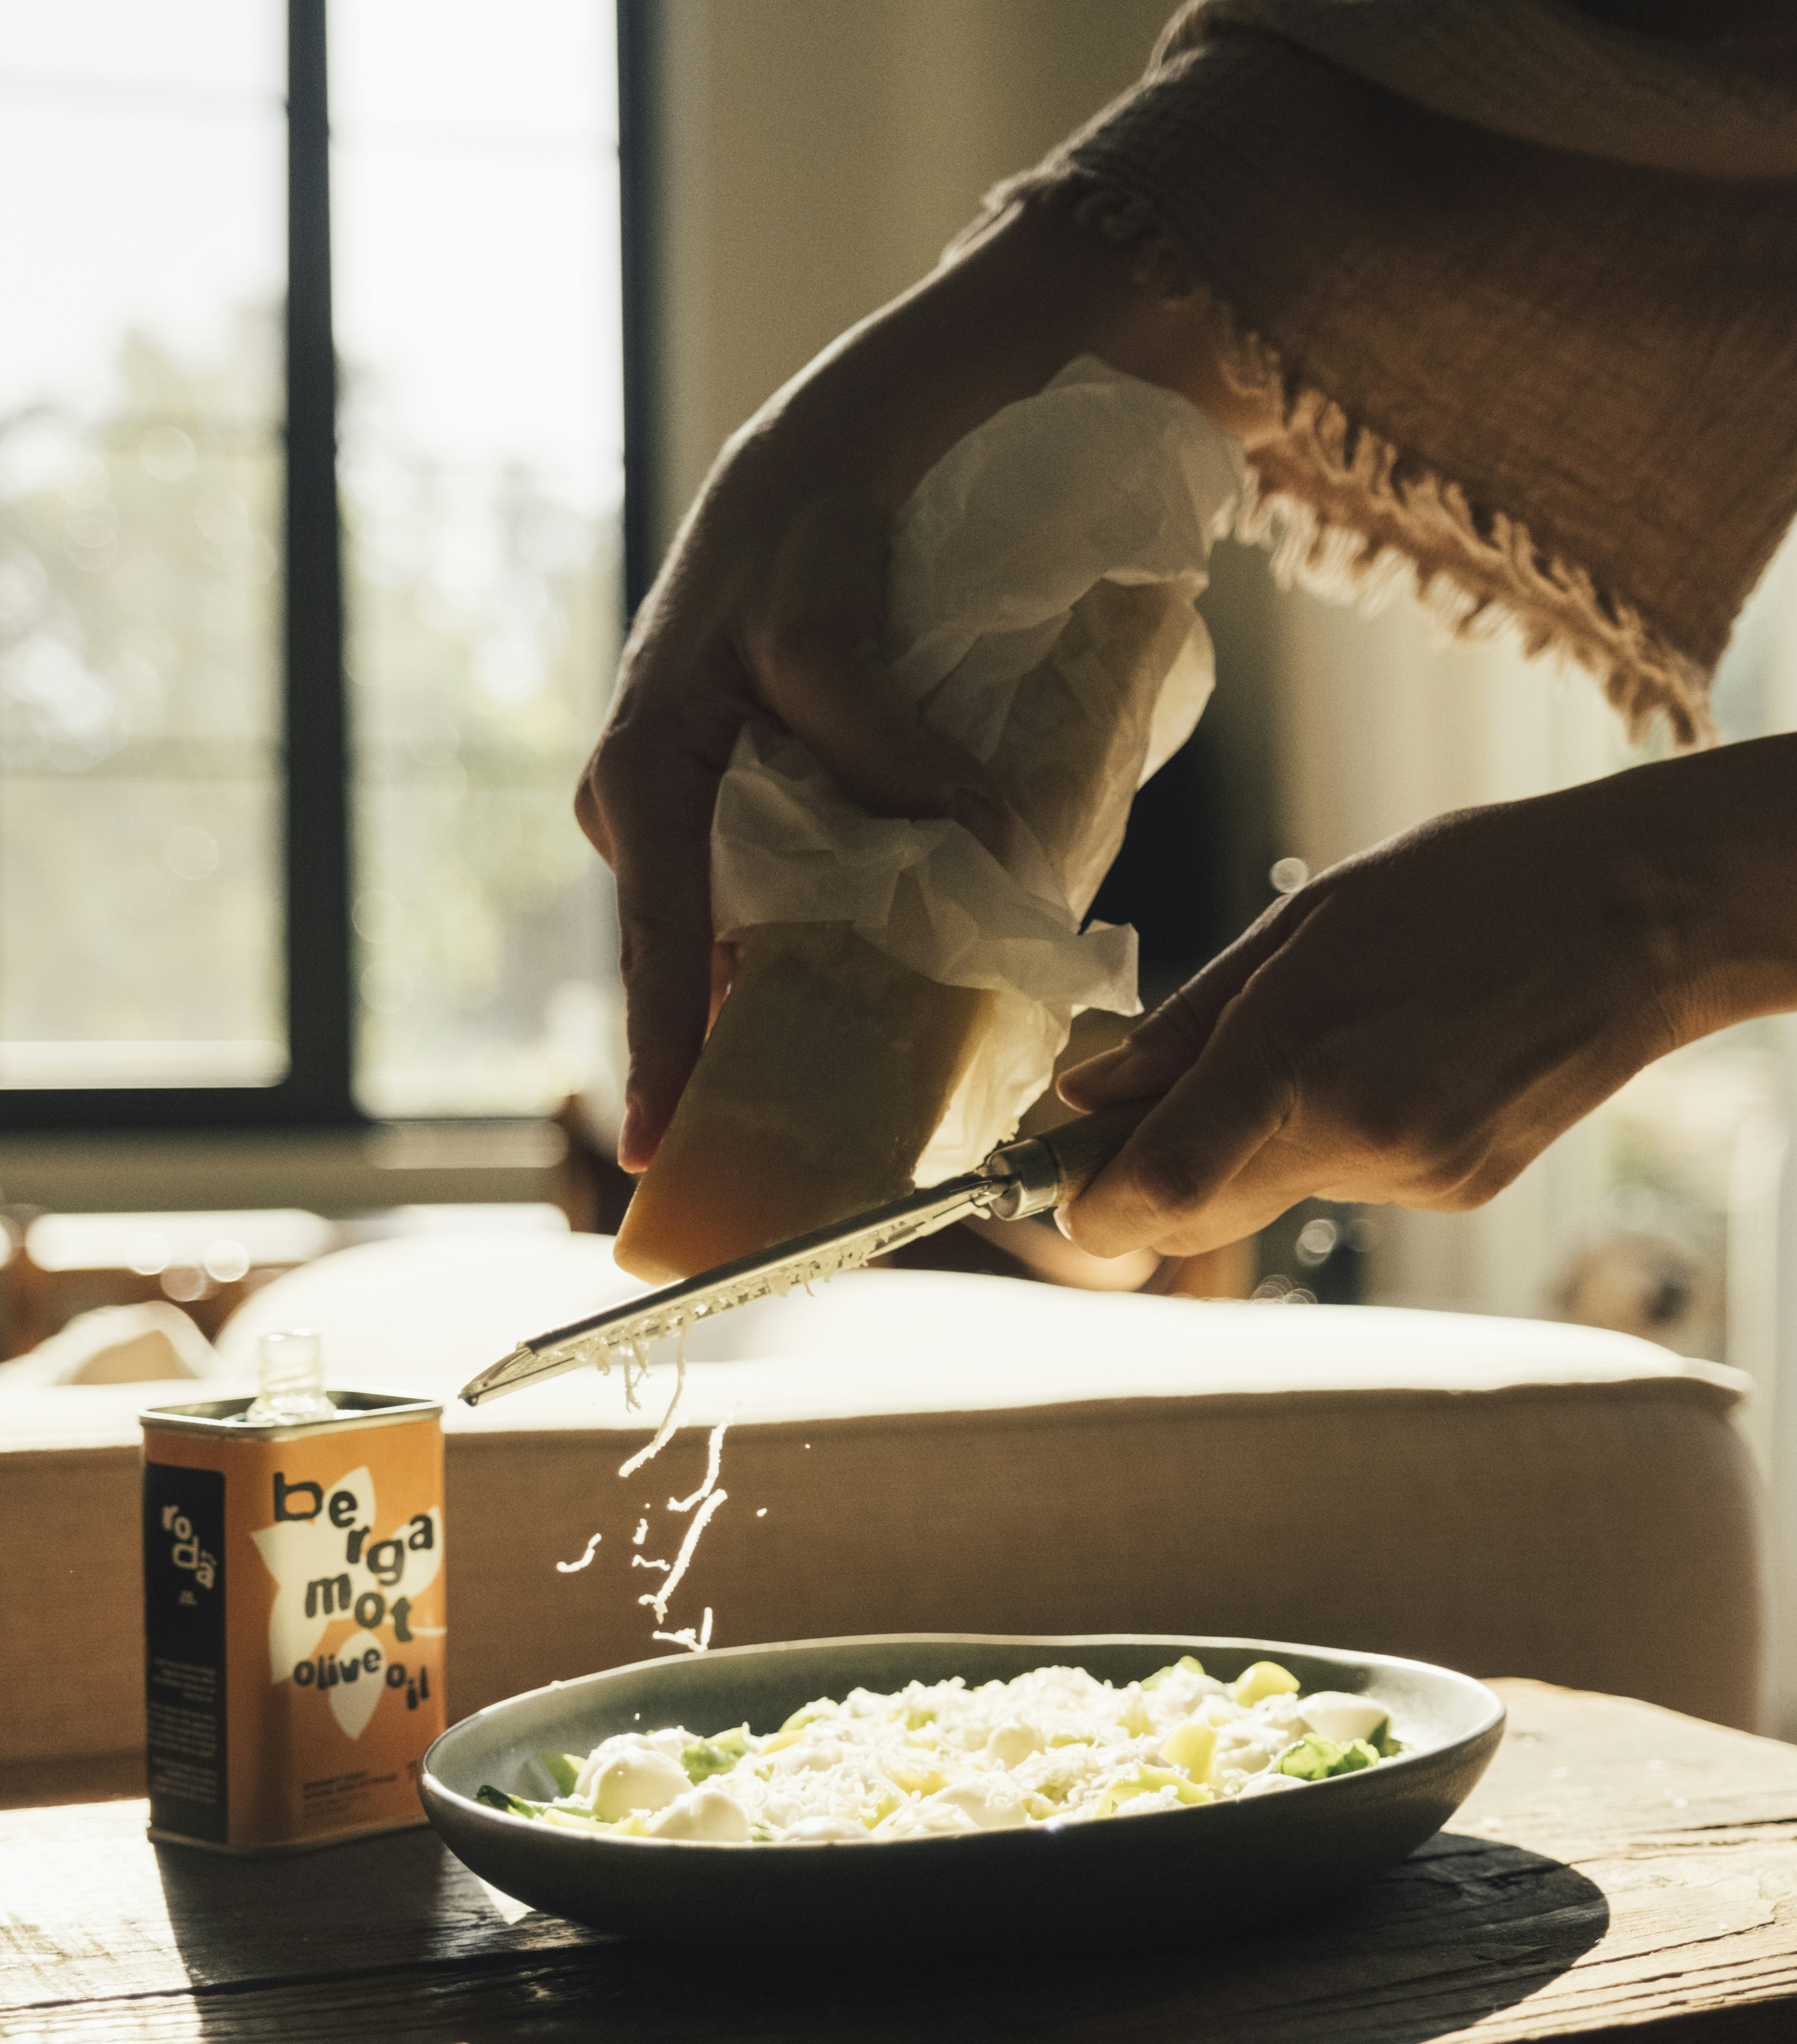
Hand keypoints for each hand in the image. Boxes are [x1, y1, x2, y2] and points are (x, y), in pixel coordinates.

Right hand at [576, 203, 1279, 1170]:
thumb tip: (984, 857)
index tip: (665, 1146)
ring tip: (865, 1092)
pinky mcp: (756, 803)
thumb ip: (895, 751)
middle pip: (699, 955)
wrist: (840, 451)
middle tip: (806, 1147)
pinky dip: (843, 934)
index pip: (655, 938)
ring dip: (812, 994)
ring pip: (752, 931)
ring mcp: (703, 813)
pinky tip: (900, 980)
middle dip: (752, 1044)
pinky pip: (790, 893)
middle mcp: (654, 808)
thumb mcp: (835, 634)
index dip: (664, 1049)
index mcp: (642, 774)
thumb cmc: (813, 527)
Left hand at [1058, 741, 1796, 1258]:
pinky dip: (1338, 1137)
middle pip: (1201, 1214)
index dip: (1091, 1203)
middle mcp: (1355, 1135)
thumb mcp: (1309, 921)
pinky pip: (1351, 1182)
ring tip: (1331, 1038)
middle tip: (1147, 1111)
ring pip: (1277, 1193)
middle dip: (1158, 1177)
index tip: (1067, 1183)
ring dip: (1260, 1140)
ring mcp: (1412, 1175)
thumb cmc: (1469, 887)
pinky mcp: (1455, 1190)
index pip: (1158, 1188)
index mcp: (1300, 1052)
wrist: (1642, 913)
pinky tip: (1397, 1060)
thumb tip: (1087, 1091)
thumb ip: (1187, 1024)